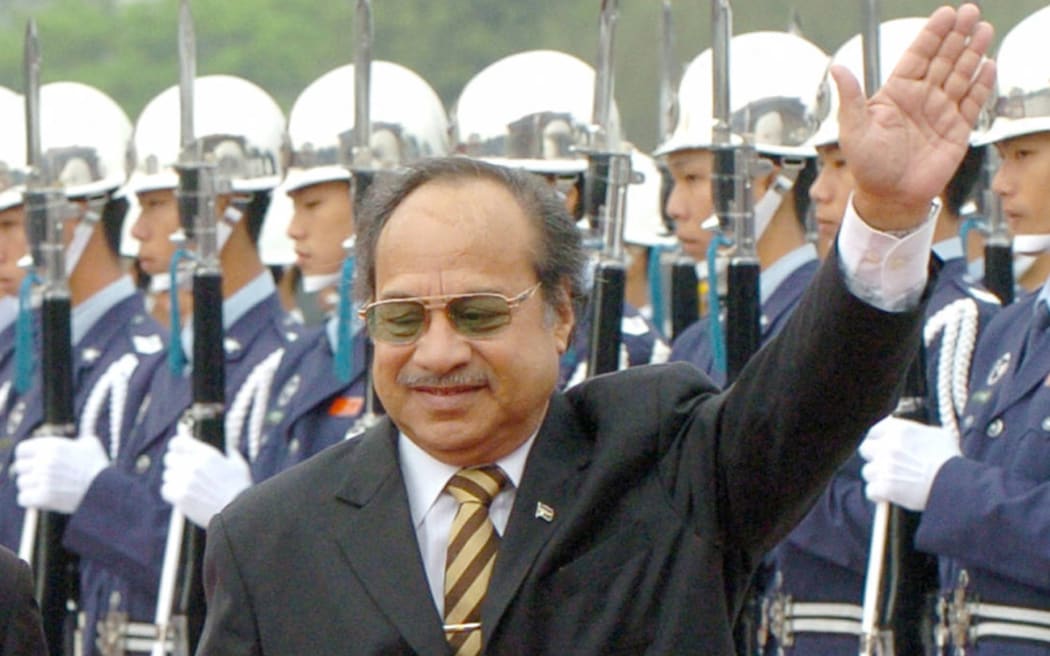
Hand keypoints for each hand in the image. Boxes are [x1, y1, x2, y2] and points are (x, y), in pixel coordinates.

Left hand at [12, 434, 108, 512]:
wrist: (105, 490)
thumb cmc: (98, 466)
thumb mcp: (90, 443)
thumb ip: (74, 440)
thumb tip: (70, 441)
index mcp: (53, 446)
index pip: (22, 449)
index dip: (26, 456)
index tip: (32, 462)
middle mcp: (45, 461)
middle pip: (19, 467)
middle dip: (29, 472)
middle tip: (39, 477)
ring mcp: (43, 479)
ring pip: (21, 483)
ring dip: (30, 486)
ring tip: (43, 488)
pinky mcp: (43, 497)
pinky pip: (23, 498)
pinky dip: (30, 499)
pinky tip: (41, 498)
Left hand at [161, 428, 250, 527]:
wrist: (237, 513)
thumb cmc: (240, 489)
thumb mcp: (238, 465)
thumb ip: (230, 452)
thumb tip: (227, 447)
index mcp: (207, 454)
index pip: (178, 442)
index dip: (176, 446)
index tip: (177, 450)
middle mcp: (193, 465)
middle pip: (169, 458)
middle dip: (175, 464)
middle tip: (183, 472)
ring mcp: (185, 481)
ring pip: (167, 475)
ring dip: (174, 479)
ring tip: (187, 486)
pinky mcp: (180, 497)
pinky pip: (165, 489)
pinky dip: (171, 492)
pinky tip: (182, 494)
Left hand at [833, 3, 995, 229]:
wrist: (889, 197)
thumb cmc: (868, 165)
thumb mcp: (853, 129)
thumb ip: (850, 97)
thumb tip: (837, 68)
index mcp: (896, 93)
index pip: (917, 56)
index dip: (932, 35)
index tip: (945, 14)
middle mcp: (920, 98)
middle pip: (943, 59)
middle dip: (957, 36)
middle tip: (971, 12)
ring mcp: (940, 112)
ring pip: (960, 75)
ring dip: (973, 53)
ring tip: (984, 30)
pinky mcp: (957, 130)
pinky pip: (972, 102)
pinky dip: (981, 84)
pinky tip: (988, 65)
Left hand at [859, 416, 960, 510]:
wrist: (956, 484)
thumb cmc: (950, 459)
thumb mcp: (938, 434)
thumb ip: (915, 430)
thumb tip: (905, 430)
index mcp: (899, 430)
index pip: (873, 430)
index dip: (876, 439)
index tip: (882, 447)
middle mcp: (888, 446)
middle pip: (865, 449)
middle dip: (874, 457)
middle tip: (886, 465)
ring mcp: (884, 467)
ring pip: (867, 471)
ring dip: (877, 477)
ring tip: (892, 482)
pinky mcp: (885, 487)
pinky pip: (870, 491)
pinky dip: (878, 495)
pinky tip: (888, 495)